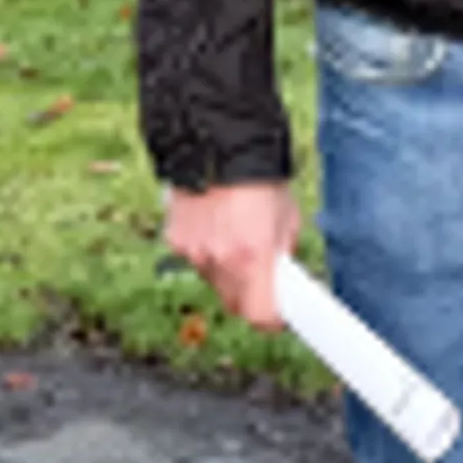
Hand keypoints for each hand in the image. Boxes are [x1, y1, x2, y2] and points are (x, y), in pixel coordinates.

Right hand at [162, 180, 299, 329]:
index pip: (260, 316)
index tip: (280, 314)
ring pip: (213, 281)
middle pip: (234, 304)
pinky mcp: (175, 240)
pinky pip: (195, 259)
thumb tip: (283, 277)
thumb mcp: (287, 218)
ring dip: (226, 271)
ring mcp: (193, 252)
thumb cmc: (260, 178)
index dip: (272, 319)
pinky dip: (205, 250)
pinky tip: (214, 224)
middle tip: (261, 272)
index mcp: (253, 258)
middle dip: (250, 296)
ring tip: (236, 235)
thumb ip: (283, 254)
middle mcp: (219, 261)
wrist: (217, 143)